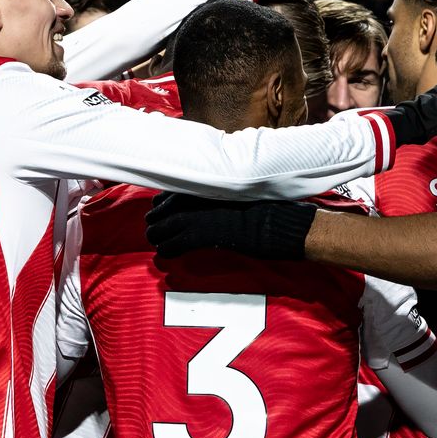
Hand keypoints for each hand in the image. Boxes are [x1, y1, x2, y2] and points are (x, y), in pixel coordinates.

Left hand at [146, 192, 316, 259]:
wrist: (282, 222)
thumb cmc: (270, 208)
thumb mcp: (244, 194)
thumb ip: (224, 195)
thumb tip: (214, 202)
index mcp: (210, 183)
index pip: (174, 191)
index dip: (163, 203)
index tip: (159, 209)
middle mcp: (201, 195)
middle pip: (164, 208)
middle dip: (156, 220)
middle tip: (153, 230)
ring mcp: (201, 215)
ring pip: (164, 226)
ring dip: (158, 235)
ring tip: (157, 243)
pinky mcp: (205, 234)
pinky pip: (176, 243)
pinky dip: (169, 248)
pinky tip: (167, 253)